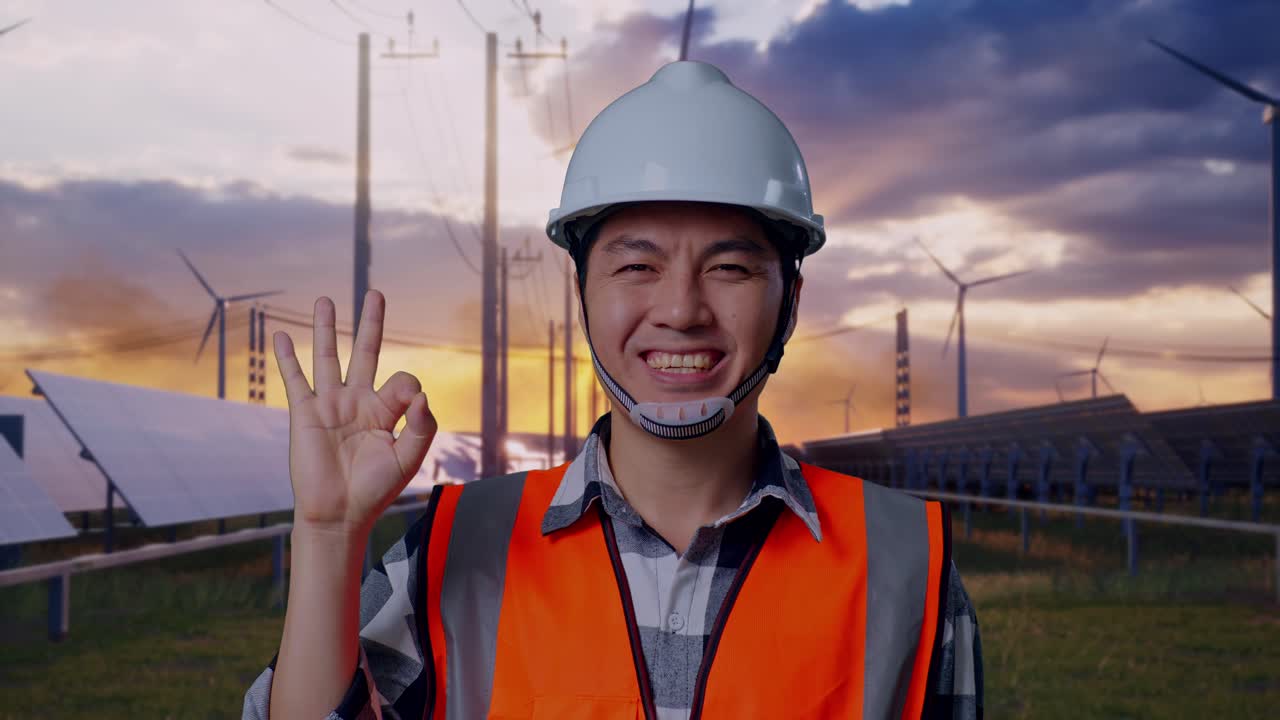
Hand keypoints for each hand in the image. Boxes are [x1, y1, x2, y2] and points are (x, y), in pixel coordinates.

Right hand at [272, 290, 436, 535]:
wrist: (339, 513)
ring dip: (327, 328)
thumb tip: (422, 392)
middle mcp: (359, 401)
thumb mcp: (409, 457)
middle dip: (371, 323)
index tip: (414, 402)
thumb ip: (422, 425)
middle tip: (376, 293)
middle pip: (366, 352)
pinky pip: (295, 379)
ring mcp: (330, 404)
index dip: (410, 386)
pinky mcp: (305, 413)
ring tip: (326, 300)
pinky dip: (286, 357)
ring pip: (328, 357)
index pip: (403, 379)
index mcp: (387, 410)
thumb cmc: (376, 489)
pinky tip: (280, 335)